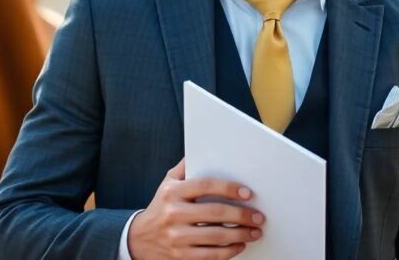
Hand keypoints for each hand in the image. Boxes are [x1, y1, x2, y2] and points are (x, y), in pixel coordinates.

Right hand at [127, 159, 263, 259]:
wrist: (139, 239)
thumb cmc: (161, 207)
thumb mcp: (167, 184)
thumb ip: (185, 168)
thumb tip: (204, 149)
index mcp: (172, 192)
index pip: (205, 185)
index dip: (229, 188)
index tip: (247, 193)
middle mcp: (173, 213)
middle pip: (215, 212)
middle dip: (242, 215)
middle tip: (259, 216)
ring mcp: (177, 237)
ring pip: (217, 236)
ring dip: (241, 234)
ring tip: (255, 232)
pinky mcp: (181, 256)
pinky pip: (211, 255)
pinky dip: (230, 251)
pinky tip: (239, 245)